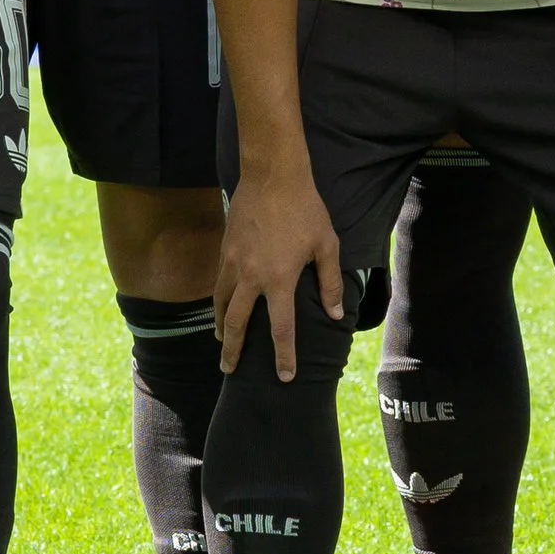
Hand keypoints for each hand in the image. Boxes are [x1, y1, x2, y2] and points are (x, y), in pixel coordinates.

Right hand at [213, 168, 346, 377]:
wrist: (271, 176)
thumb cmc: (305, 209)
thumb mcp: (326, 245)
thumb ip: (330, 282)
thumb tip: (336, 314)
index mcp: (279, 279)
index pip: (281, 329)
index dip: (283, 356)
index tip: (285, 377)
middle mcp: (251, 277)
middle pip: (237, 324)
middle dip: (233, 351)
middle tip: (229, 370)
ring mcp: (233, 263)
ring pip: (221, 304)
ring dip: (221, 328)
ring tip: (222, 343)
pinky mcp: (225, 250)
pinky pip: (218, 284)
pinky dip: (219, 302)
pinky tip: (222, 307)